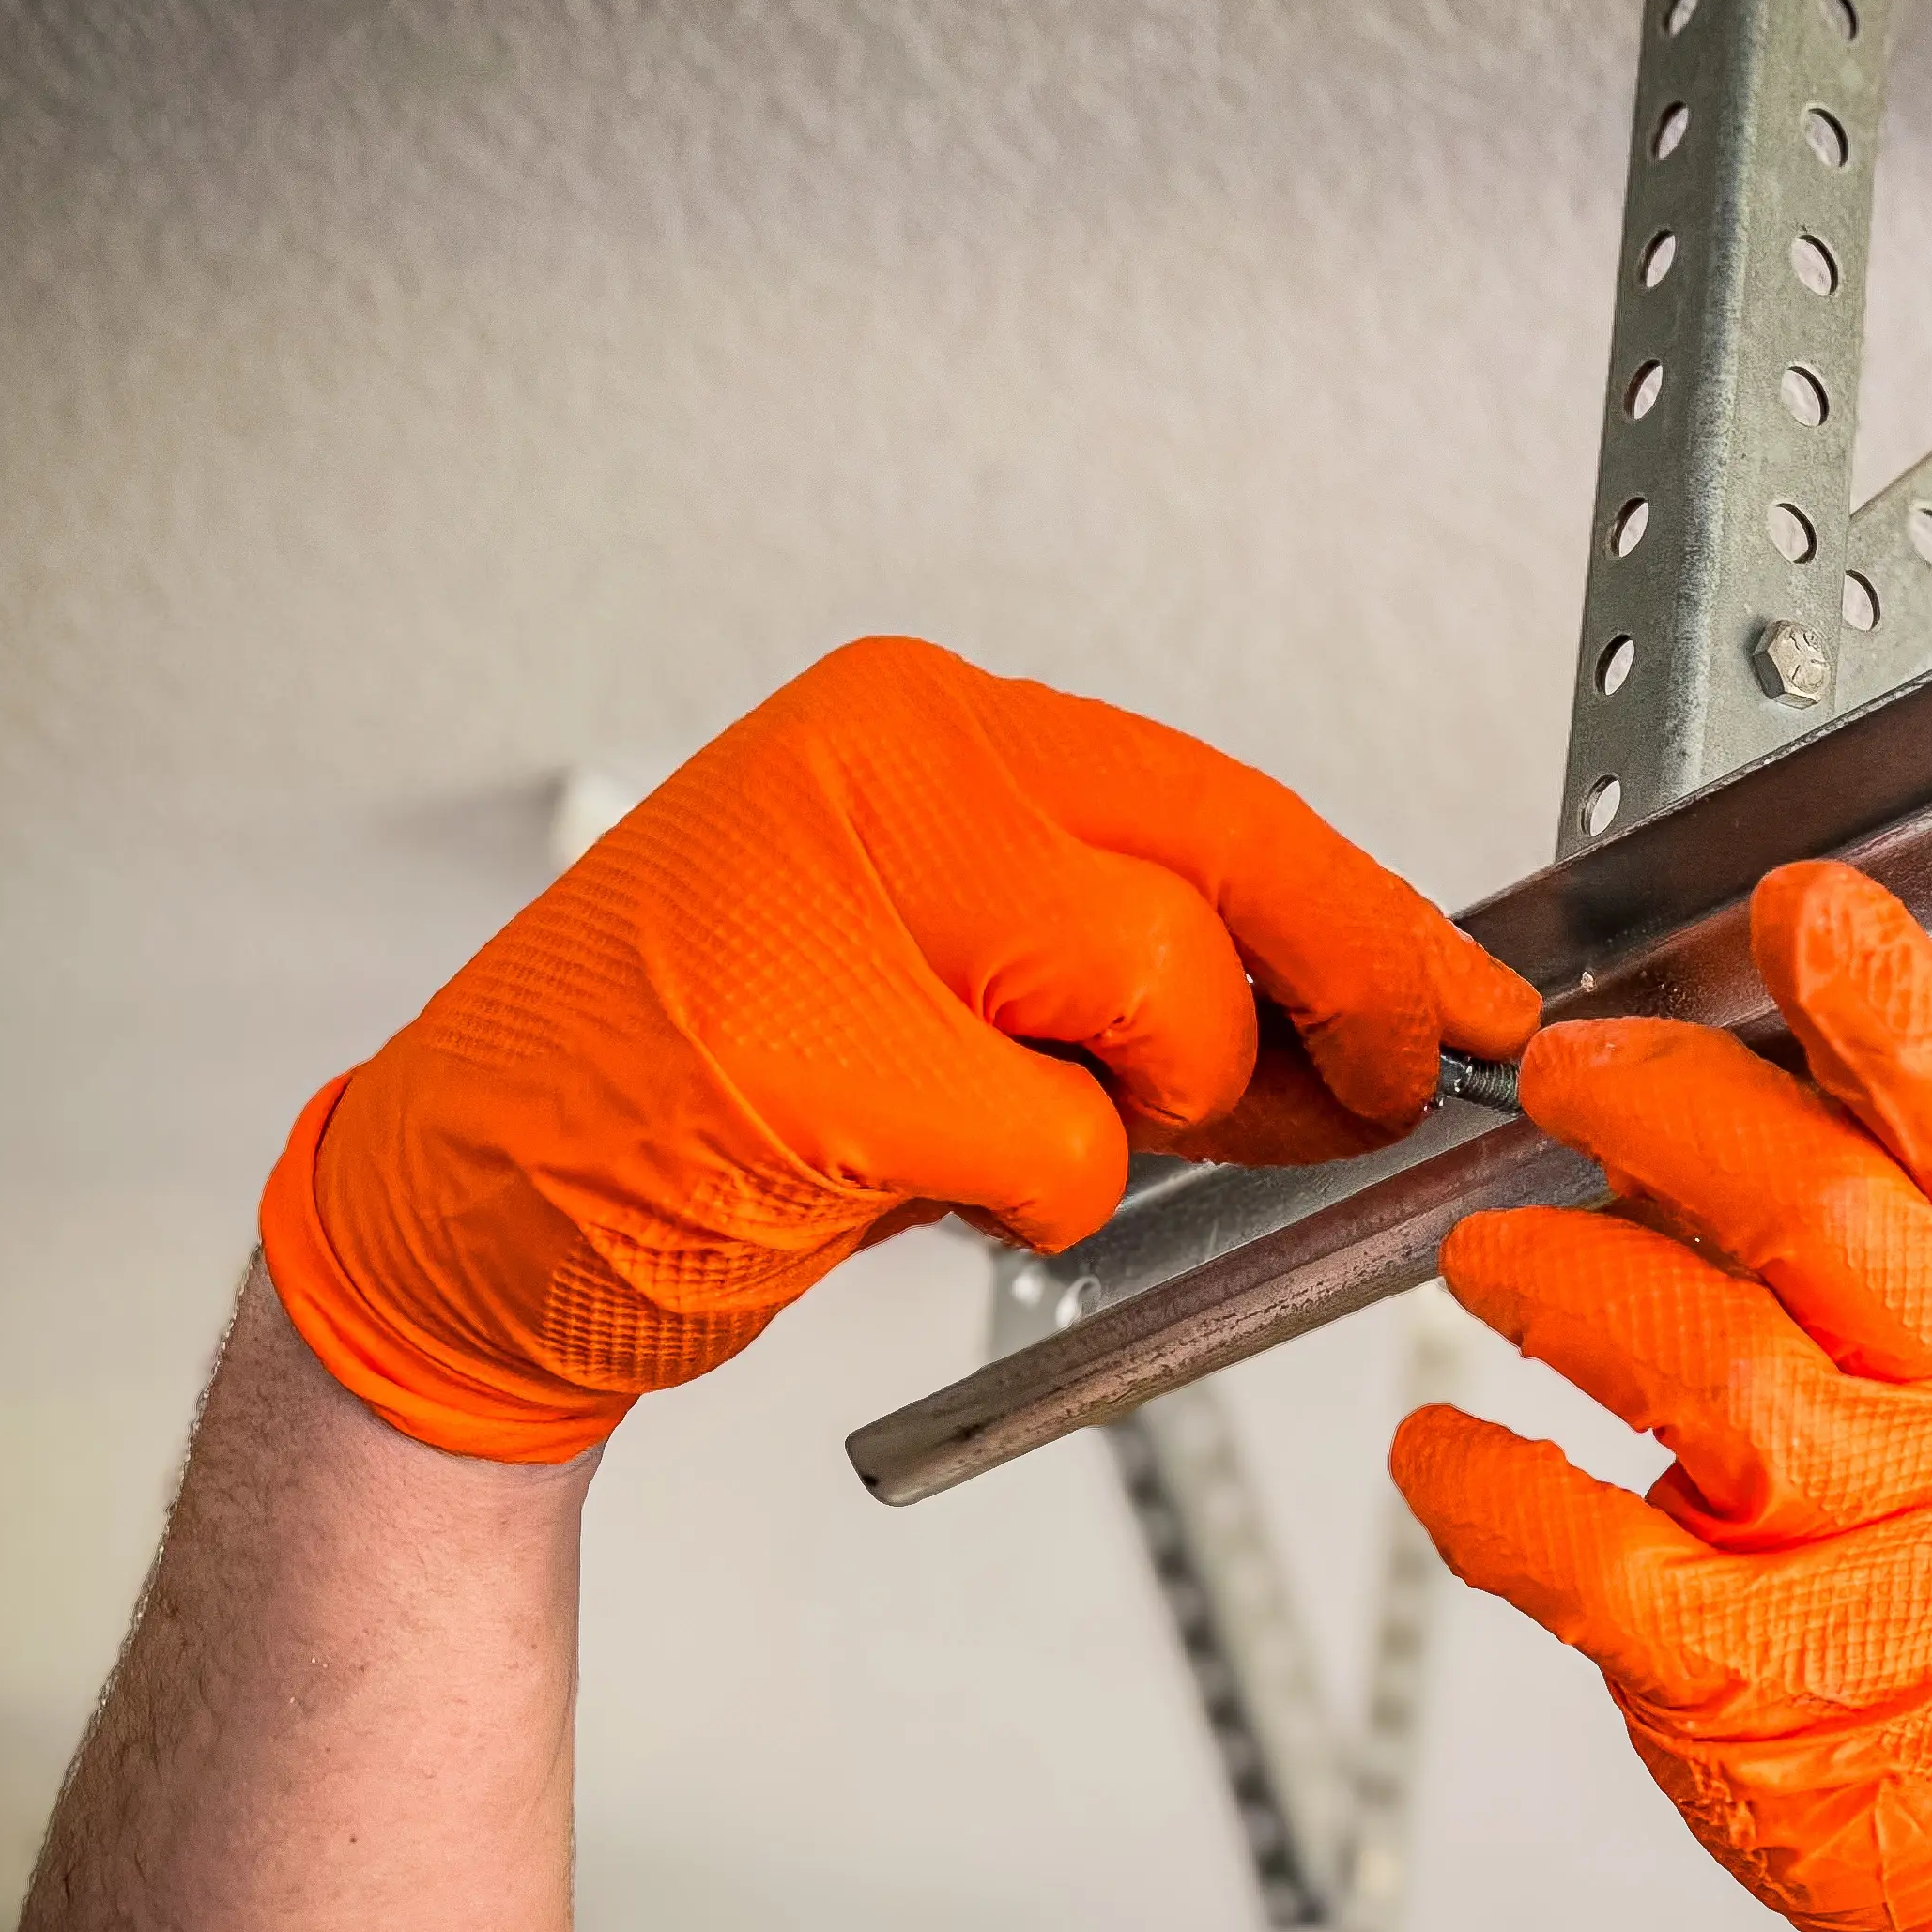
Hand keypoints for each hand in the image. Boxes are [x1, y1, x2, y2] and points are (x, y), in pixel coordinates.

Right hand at [264, 635, 1535, 1461]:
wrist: (455, 1211)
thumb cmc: (704, 1095)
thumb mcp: (939, 969)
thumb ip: (1133, 954)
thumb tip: (1383, 1011)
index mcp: (916, 719)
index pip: (1222, 800)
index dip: (1376, 919)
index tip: (1476, 1003)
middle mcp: (880, 758)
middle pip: (1233, 868)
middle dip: (1349, 1002)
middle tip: (1396, 1095)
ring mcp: (838, 891)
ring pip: (1166, 998)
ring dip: (1144, 1121)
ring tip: (1019, 1139)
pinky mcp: (812, 1051)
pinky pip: (1062, 1154)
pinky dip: (1034, 1210)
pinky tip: (909, 1192)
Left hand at [1391, 863, 1931, 1931]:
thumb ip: (1907, 1227)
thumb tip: (1724, 1065)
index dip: (1881, 995)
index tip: (1792, 906)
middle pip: (1804, 1202)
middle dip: (1653, 1106)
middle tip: (1560, 1071)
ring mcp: (1860, 1546)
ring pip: (1688, 1356)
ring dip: (1552, 1275)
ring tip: (1487, 1255)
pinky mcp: (1743, 1671)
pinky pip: (1576, 1548)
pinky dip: (1482, 1488)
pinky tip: (1443, 1454)